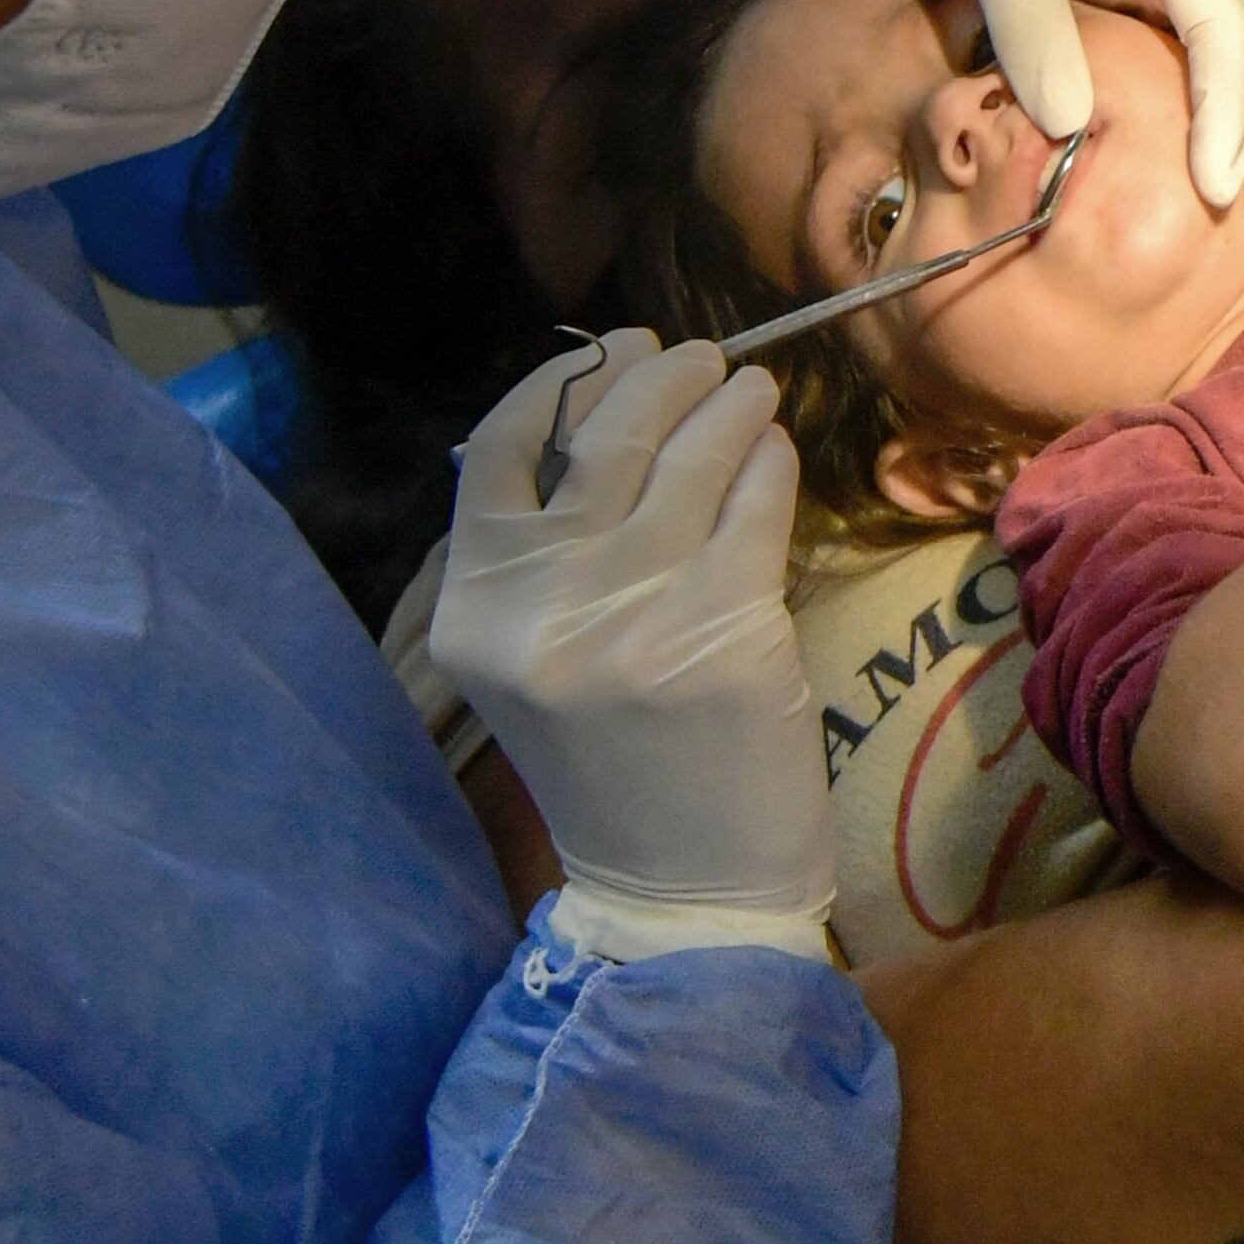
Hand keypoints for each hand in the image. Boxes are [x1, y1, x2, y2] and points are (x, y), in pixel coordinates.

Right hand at [430, 333, 833, 962]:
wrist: (684, 891)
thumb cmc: (617, 770)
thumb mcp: (532, 665)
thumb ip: (540, 558)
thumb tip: (597, 415)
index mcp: (470, 617)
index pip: (494, 452)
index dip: (559, 383)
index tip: (610, 352)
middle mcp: (538, 610)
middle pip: (599, 440)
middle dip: (658, 379)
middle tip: (700, 358)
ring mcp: (632, 618)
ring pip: (686, 462)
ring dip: (727, 406)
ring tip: (750, 389)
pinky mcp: (724, 631)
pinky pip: (752, 508)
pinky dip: (767, 465)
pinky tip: (774, 453)